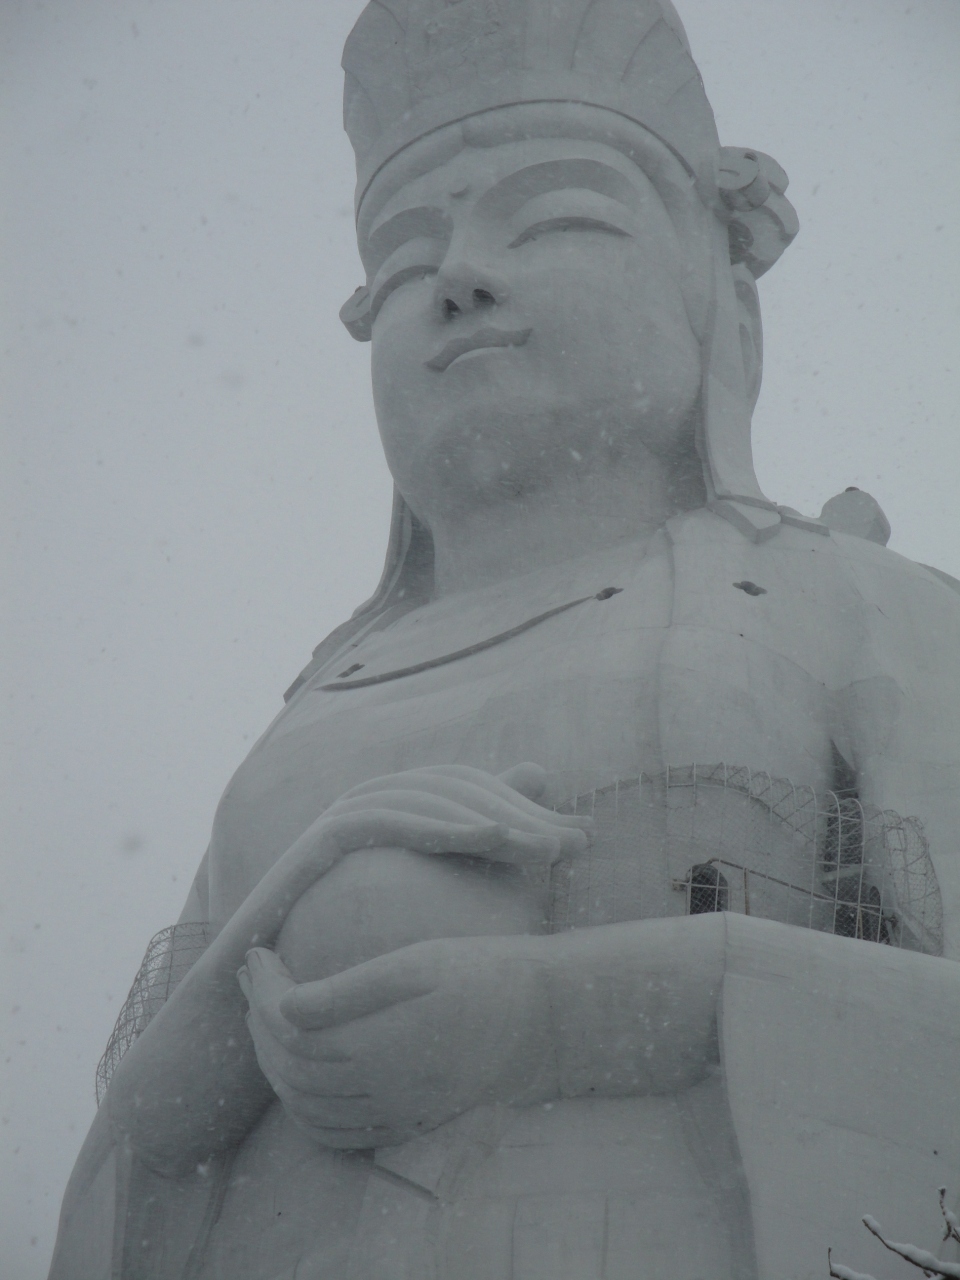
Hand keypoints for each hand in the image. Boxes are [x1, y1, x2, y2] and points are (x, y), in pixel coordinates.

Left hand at [238, 932, 556, 1148]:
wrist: (545, 1017)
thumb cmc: (482, 974)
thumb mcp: (417, 964)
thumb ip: (349, 990)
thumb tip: (286, 1007)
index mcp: (378, 1043)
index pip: (290, 1026)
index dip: (263, 990)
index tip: (257, 953)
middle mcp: (380, 1088)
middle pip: (289, 1069)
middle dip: (258, 1023)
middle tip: (254, 978)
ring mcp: (394, 1111)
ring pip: (306, 1105)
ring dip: (273, 1064)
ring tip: (265, 1018)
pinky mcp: (408, 1121)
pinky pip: (337, 1134)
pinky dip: (303, 1110)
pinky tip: (298, 1076)